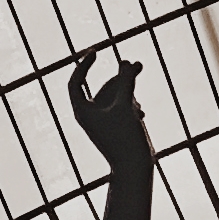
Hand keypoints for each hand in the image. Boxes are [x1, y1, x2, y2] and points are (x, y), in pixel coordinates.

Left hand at [68, 48, 149, 171]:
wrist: (133, 168)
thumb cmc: (125, 139)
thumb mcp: (126, 106)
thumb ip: (125, 82)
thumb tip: (126, 62)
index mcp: (83, 111)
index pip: (76, 81)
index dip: (84, 64)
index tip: (96, 51)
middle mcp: (90, 116)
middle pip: (104, 88)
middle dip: (121, 77)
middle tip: (138, 65)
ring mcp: (104, 122)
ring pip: (116, 98)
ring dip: (129, 91)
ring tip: (142, 87)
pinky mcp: (116, 128)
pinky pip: (122, 109)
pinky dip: (132, 106)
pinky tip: (141, 114)